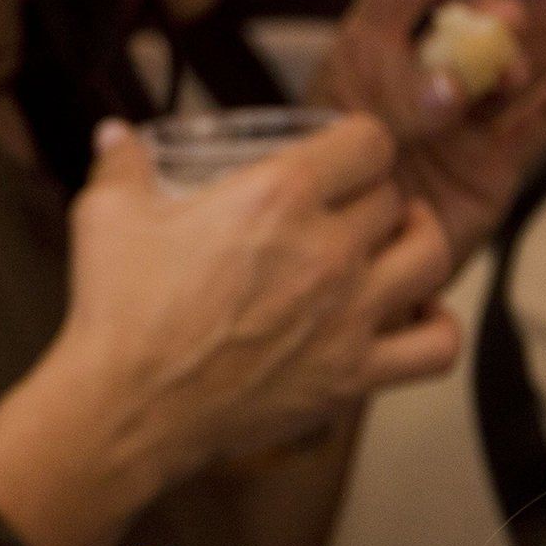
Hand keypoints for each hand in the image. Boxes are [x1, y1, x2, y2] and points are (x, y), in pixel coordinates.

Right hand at [63, 115, 460, 482]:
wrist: (126, 409)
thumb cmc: (119, 313)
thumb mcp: (107, 218)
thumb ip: (121, 166)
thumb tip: (115, 136)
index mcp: (279, 196)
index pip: (369, 141)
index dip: (360, 142)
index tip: (343, 157)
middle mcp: (328, 250)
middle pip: (394, 198)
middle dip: (373, 196)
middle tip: (348, 208)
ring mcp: (348, 316)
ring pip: (432, 256)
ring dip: (419, 241)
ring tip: (397, 243)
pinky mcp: (351, 375)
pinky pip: (435, 347)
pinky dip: (438, 326)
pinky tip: (416, 315)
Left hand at [315, 0, 545, 263]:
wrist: (340, 276)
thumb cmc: (320, 200)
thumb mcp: (342, 140)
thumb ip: (397, 109)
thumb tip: (453, 92)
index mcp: (365, 57)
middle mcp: (422, 80)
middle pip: (465, 28)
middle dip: (485, 21)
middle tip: (496, 23)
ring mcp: (463, 121)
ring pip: (503, 70)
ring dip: (512, 60)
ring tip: (505, 75)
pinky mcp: (496, 163)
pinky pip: (541, 120)